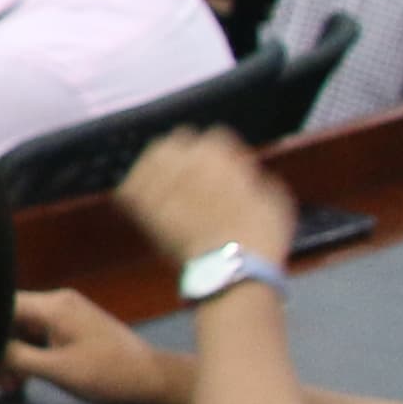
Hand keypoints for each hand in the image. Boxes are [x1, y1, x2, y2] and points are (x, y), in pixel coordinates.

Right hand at [2, 284, 186, 403]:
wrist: (152, 379)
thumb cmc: (108, 374)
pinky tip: (23, 378)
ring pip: (22, 328)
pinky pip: (38, 335)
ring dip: (11, 354)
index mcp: (53, 306)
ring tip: (6, 385)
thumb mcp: (58, 370)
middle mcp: (58, 301)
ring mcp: (66, 313)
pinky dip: (28, 354)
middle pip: (10, 316)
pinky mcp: (72, 327)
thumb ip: (17, 357)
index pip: (3, 304)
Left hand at [115, 126, 295, 269]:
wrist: (232, 266)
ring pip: (153, 157)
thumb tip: (244, 175)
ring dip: (160, 167)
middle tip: (192, 178)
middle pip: (179, 140)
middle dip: (186, 155)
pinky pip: (129, 187)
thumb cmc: (259, 235)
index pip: (213, 136)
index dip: (219, 155)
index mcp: (219, 150)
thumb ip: (252, 175)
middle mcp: (186, 157)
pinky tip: (146, 202)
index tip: (221, 171)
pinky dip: (137, 191)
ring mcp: (161, 178)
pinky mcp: (142, 204)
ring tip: (169, 186)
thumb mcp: (273, 195)